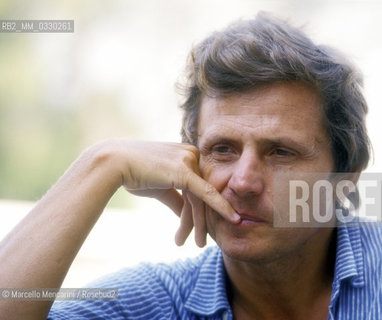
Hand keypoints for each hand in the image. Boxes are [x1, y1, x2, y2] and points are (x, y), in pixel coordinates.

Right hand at [112, 140, 238, 246]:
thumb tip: (188, 216)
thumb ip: (178, 199)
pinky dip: (220, 208)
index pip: (197, 187)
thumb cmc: (134, 173)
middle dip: (199, 221)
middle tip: (202, 243)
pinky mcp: (185, 171)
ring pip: (201, 199)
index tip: (197, 229)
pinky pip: (206, 193)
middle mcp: (193, 154)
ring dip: (198, 223)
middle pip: (201, 194)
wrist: (113, 163)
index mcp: (188, 155)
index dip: (196, 211)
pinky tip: (232, 219)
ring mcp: (190, 161)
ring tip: (199, 244)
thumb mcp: (161, 188)